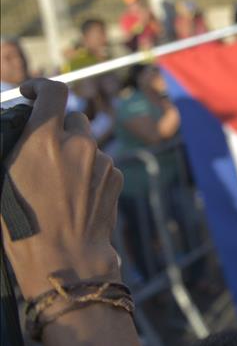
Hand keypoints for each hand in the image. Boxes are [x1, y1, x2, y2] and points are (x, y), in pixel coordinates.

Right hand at [1, 79, 122, 299]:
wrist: (65, 258)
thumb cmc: (22, 224)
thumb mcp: (4, 178)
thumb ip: (19, 145)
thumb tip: (25, 129)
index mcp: (45, 139)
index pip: (53, 92)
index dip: (41, 87)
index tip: (32, 93)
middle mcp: (78, 143)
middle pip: (73, 118)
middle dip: (60, 129)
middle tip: (44, 150)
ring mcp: (101, 159)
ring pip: (88, 143)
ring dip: (75, 152)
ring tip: (58, 184)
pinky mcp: (116, 176)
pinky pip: (102, 163)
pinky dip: (90, 171)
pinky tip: (76, 195)